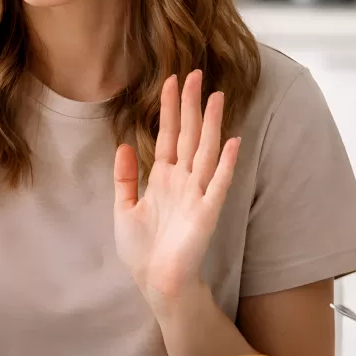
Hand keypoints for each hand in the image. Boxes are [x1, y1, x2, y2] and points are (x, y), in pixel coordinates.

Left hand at [114, 69, 239, 308]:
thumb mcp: (124, 208)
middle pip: (188, 135)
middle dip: (191, 105)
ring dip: (211, 124)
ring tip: (217, 96)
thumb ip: (125, 177)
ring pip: (205, 151)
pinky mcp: (207, 213)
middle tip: (196, 73)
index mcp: (163, 178)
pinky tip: (232, 141)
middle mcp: (183, 181)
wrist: (155, 282)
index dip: (169, 108)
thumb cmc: (142, 249)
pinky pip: (218, 183)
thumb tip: (123, 145)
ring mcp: (197, 195)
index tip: (171, 80)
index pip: (168, 134)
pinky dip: (225, 163)